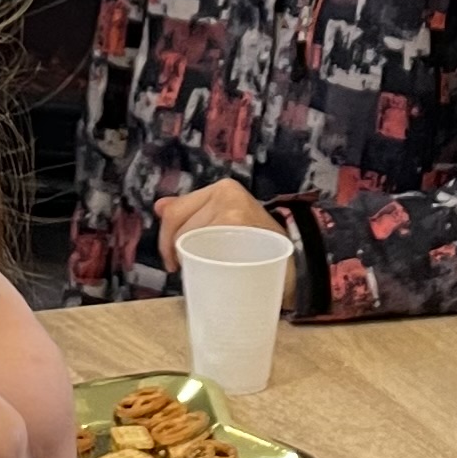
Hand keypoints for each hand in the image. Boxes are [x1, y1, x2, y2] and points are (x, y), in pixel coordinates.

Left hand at [147, 179, 272, 274]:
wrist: (296, 262)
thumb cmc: (257, 244)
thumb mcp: (225, 220)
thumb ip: (193, 211)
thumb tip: (160, 206)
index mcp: (222, 189)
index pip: (175, 211)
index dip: (166, 239)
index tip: (172, 259)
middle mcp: (226, 193)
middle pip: (180, 226)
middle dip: (177, 250)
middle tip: (187, 267)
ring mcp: (234, 209)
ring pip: (190, 238)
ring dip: (191, 258)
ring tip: (204, 268)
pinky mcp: (240, 226)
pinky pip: (205, 248)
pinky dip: (205, 263)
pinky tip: (216, 269)